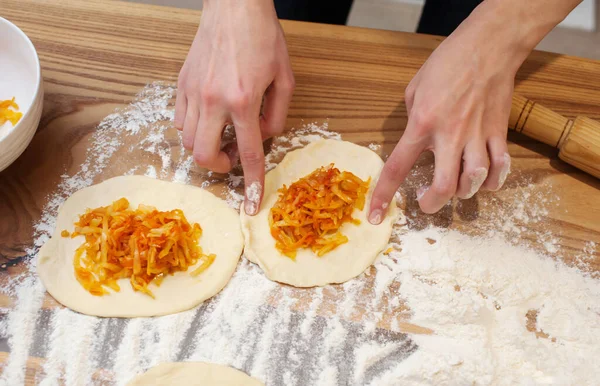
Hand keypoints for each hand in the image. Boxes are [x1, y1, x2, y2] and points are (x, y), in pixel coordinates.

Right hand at [175, 0, 294, 214]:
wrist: (234, 6)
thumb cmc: (263, 37)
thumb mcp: (285, 78)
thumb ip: (277, 114)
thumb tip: (264, 136)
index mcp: (243, 99)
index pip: (249, 153)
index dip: (252, 182)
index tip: (251, 204)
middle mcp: (213, 100)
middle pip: (203, 155)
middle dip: (219, 166)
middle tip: (232, 156)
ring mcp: (193, 92)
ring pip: (186, 140)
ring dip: (205, 146)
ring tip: (222, 132)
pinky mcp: (182, 83)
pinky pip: (179, 120)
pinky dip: (193, 128)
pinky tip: (209, 117)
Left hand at [368, 9, 518, 222]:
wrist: (488, 46)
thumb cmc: (447, 63)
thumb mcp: (414, 89)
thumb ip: (412, 120)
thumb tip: (417, 142)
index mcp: (422, 124)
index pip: (397, 168)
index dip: (384, 196)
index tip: (376, 215)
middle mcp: (450, 135)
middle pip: (444, 187)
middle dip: (433, 204)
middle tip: (427, 202)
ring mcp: (478, 136)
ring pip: (475, 182)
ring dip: (463, 192)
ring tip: (456, 186)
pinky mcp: (499, 133)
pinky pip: (501, 168)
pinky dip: (493, 182)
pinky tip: (485, 181)